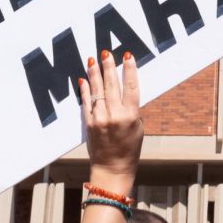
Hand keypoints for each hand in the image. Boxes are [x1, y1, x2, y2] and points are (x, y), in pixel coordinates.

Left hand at [80, 51, 142, 192]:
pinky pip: (86, 102)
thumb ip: (132, 109)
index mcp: (131, 115)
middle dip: (109, 66)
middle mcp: (115, 114)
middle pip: (112, 84)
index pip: (131, 86)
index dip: (130, 69)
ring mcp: (100, 118)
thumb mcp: (138, 128)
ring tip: (93, 59)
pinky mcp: (89, 123)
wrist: (112, 169)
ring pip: (97, 90)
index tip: (128, 55)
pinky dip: (85, 90)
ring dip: (95, 73)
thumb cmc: (129, 149)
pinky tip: (83, 79)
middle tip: (106, 52)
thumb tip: (124, 91)